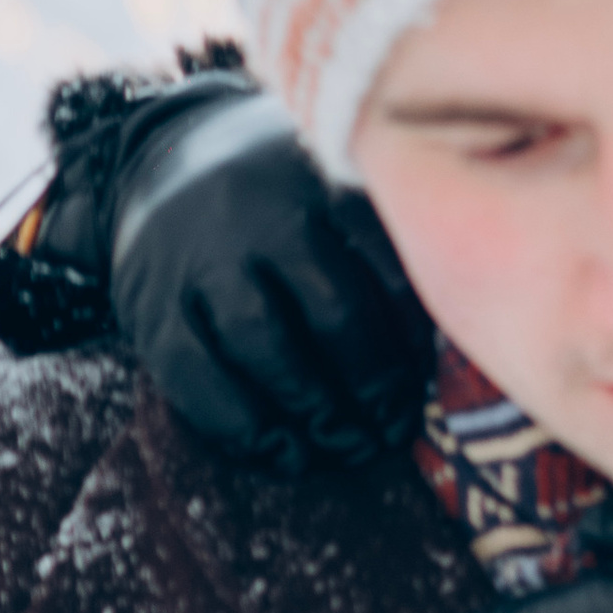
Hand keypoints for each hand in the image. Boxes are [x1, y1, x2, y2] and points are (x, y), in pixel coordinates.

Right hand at [93, 83, 431, 464]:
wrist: (157, 159)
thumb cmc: (281, 191)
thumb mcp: (334, 182)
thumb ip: (387, 235)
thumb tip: (462, 328)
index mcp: (324, 181)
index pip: (389, 270)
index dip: (414, 341)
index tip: (429, 385)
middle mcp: (261, 212)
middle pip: (332, 313)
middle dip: (371, 387)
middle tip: (392, 432)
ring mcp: (201, 257)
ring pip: (263, 346)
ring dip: (312, 412)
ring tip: (347, 449)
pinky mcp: (150, 302)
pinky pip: (195, 374)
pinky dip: (243, 425)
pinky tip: (282, 453)